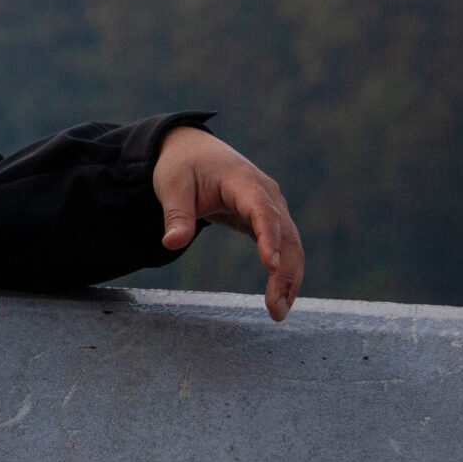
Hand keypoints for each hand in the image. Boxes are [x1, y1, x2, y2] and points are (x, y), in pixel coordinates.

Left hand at [153, 126, 302, 320]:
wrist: (192, 149)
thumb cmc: (182, 165)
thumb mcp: (171, 185)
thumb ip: (176, 214)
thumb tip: (172, 243)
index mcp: (242, 181)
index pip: (262, 210)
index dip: (268, 236)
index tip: (271, 265)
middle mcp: (266, 193)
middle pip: (285, 234)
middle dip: (285, 272)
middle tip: (276, 308)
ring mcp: (271, 206)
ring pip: (290, 244)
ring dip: (290, 278)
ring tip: (278, 312)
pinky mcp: (268, 219)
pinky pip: (283, 246)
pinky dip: (285, 271)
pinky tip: (280, 298)